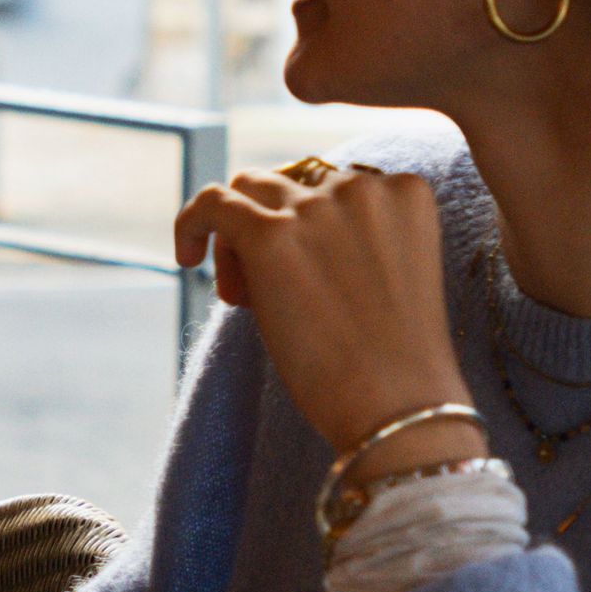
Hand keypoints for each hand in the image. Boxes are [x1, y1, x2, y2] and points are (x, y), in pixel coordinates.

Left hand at [173, 164, 482, 464]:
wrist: (398, 407)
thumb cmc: (395, 363)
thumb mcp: (386, 276)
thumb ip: (348, 239)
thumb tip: (268, 226)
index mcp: (404, 191)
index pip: (334, 184)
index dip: (311, 227)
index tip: (308, 279)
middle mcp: (360, 187)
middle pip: (290, 185)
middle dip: (273, 228)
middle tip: (263, 296)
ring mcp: (314, 207)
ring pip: (250, 189)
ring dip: (239, 235)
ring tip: (241, 297)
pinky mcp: (268, 235)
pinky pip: (212, 201)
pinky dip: (192, 222)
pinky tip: (187, 257)